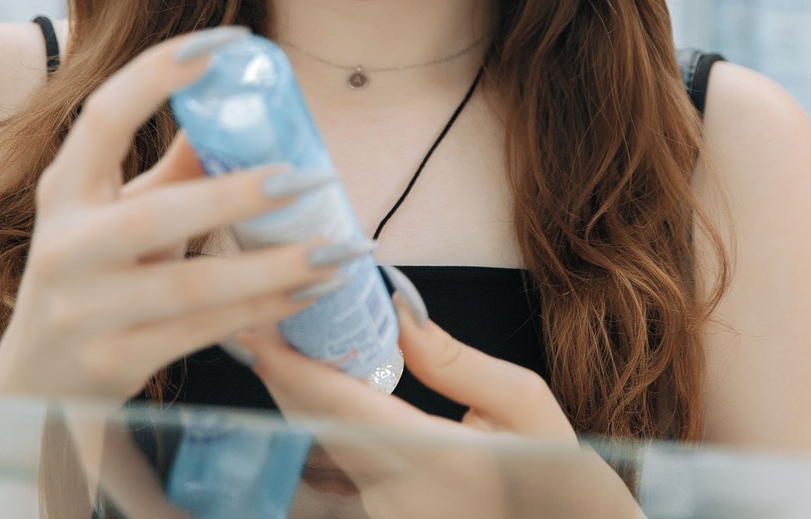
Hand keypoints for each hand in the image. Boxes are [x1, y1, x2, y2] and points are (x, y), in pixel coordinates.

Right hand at [0, 26, 373, 403]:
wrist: (37, 383)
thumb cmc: (93, 275)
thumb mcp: (116, 213)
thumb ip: (174, 169)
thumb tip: (239, 106)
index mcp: (65, 191)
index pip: (103, 117)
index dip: (158, 74)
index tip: (223, 43)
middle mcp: (65, 248)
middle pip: (154, 217)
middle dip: (235, 195)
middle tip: (307, 176)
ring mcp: (85, 312)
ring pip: (191, 288)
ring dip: (273, 268)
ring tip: (338, 250)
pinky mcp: (114, 362)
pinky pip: (203, 332)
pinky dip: (264, 312)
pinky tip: (311, 292)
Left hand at [233, 274, 641, 518]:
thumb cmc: (554, 474)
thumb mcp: (520, 401)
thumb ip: (450, 360)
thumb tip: (397, 313)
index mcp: (435, 460)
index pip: (343, 406)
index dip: (292, 370)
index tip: (256, 334)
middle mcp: (397, 498)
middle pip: (320, 427)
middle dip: (287, 376)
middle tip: (262, 325)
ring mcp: (386, 516)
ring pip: (325, 451)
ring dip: (303, 403)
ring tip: (288, 352)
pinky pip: (341, 473)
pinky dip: (328, 432)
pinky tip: (323, 396)